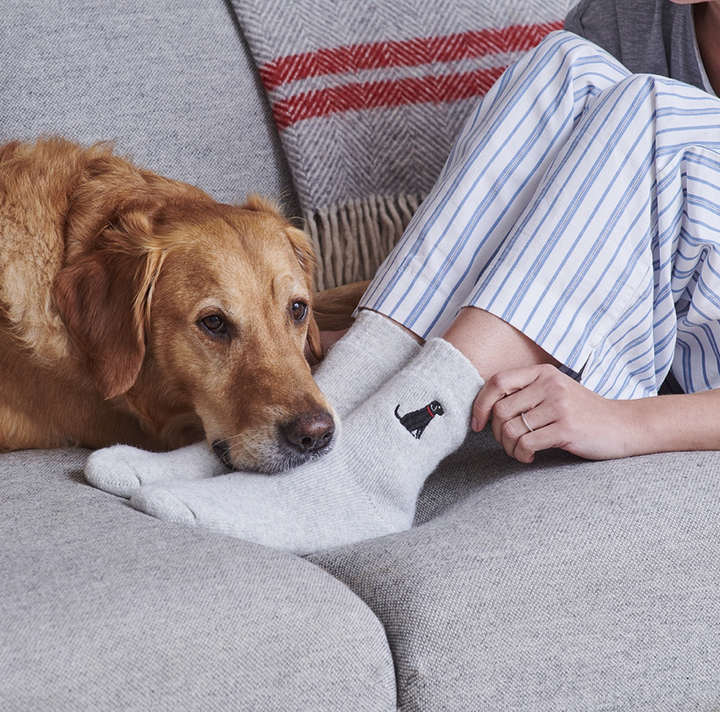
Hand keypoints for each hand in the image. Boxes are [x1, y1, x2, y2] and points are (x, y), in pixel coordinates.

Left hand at [472, 364, 637, 462]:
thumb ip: (526, 394)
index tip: (477, 424)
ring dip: (509, 447)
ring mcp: (559, 405)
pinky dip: (522, 455)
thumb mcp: (554, 392)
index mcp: (542, 373)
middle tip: (507, 443)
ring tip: (520, 452)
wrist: (624, 425)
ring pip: (512, 429)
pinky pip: (527, 444)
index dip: (480, 404)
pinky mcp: (566, 428)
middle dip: (497, 433)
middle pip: (501, 409)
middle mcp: (549, 385)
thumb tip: (485, 410)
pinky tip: (529, 457)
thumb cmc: (582, 413)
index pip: (497, 382)